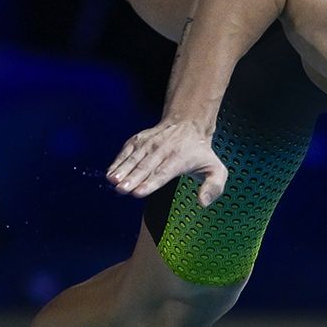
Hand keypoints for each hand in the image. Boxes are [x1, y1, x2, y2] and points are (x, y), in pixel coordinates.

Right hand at [106, 121, 226, 203]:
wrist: (187, 123)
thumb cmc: (200, 152)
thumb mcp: (216, 169)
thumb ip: (213, 187)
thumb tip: (203, 203)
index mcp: (180, 158)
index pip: (163, 173)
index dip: (150, 183)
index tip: (138, 193)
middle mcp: (163, 149)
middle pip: (145, 166)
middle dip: (132, 178)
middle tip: (122, 189)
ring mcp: (149, 143)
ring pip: (134, 157)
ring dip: (122, 169)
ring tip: (113, 181)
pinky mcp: (139, 139)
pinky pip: (127, 150)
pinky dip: (118, 161)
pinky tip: (110, 173)